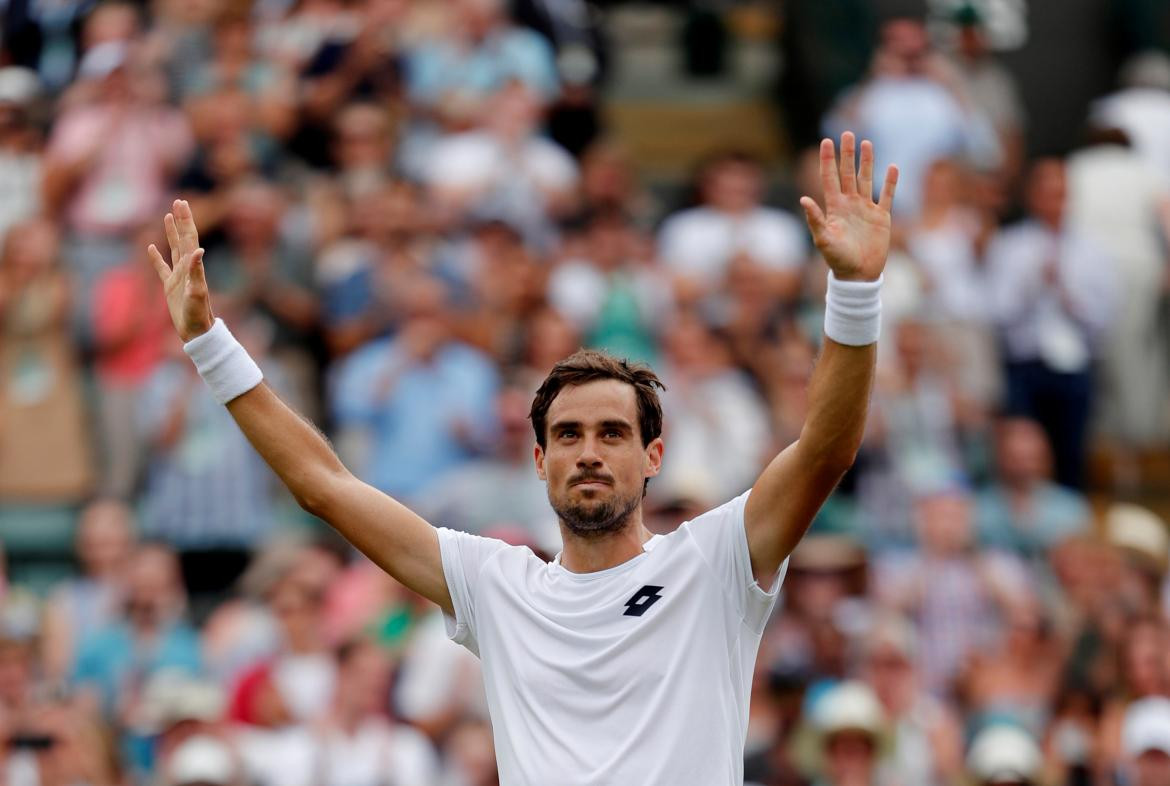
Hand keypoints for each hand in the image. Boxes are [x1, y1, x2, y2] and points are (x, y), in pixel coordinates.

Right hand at [148, 199, 214, 341]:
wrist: (197, 332)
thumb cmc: (198, 315)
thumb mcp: (197, 293)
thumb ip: (197, 272)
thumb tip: (199, 250)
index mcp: (193, 267)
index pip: (189, 238)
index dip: (186, 220)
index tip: (182, 203)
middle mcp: (187, 268)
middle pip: (183, 238)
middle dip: (181, 220)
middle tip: (179, 201)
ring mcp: (178, 277)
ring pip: (173, 249)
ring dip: (171, 233)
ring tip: (168, 216)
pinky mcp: (170, 287)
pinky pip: (161, 268)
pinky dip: (156, 257)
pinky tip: (151, 248)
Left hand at [800, 132, 897, 281]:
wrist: (858, 276)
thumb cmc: (838, 260)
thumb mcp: (824, 239)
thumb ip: (814, 219)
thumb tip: (803, 199)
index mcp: (834, 207)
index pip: (829, 178)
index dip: (827, 160)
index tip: (826, 141)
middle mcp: (849, 204)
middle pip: (848, 173)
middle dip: (847, 154)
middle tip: (847, 133)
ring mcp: (866, 209)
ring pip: (867, 180)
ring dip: (867, 162)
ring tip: (866, 143)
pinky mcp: (881, 217)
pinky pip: (887, 196)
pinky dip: (890, 182)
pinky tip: (892, 167)